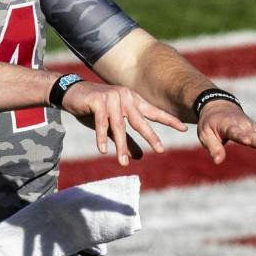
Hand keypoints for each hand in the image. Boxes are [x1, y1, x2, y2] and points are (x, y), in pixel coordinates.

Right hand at [62, 80, 183, 166]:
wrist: (72, 93)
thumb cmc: (95, 109)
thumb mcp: (113, 125)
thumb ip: (127, 139)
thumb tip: (139, 157)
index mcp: (132, 100)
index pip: (153, 112)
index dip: (168, 120)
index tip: (183, 128)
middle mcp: (125, 97)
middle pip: (140, 121)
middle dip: (150, 137)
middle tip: (160, 150)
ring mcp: (112, 98)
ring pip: (119, 126)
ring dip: (121, 146)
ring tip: (123, 162)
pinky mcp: (98, 101)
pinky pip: (102, 124)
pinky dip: (102, 138)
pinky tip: (104, 151)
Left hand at [196, 99, 255, 164]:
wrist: (220, 107)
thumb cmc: (210, 123)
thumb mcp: (205, 134)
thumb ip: (213, 147)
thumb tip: (218, 161)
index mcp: (230, 126)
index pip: (236, 132)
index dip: (242, 136)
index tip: (249, 140)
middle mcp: (246, 127)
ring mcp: (255, 130)